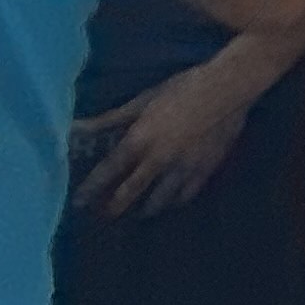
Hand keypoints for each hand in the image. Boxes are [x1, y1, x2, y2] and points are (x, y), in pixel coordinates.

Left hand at [74, 61, 256, 217]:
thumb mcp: (143, 101)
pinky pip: (187, 193)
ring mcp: (182, 168)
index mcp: (139, 141)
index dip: (91, 188)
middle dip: (116, 206)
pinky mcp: (205, 169)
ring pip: (160, 198)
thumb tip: (76, 128)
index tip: (78, 202)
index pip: (108, 171)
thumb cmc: (182, 88)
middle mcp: (157, 160)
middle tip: (107, 215)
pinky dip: (177, 200)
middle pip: (131, 192)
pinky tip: (173, 202)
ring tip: (140, 214)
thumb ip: (110, 119)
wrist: (228, 88)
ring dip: (147, 208)